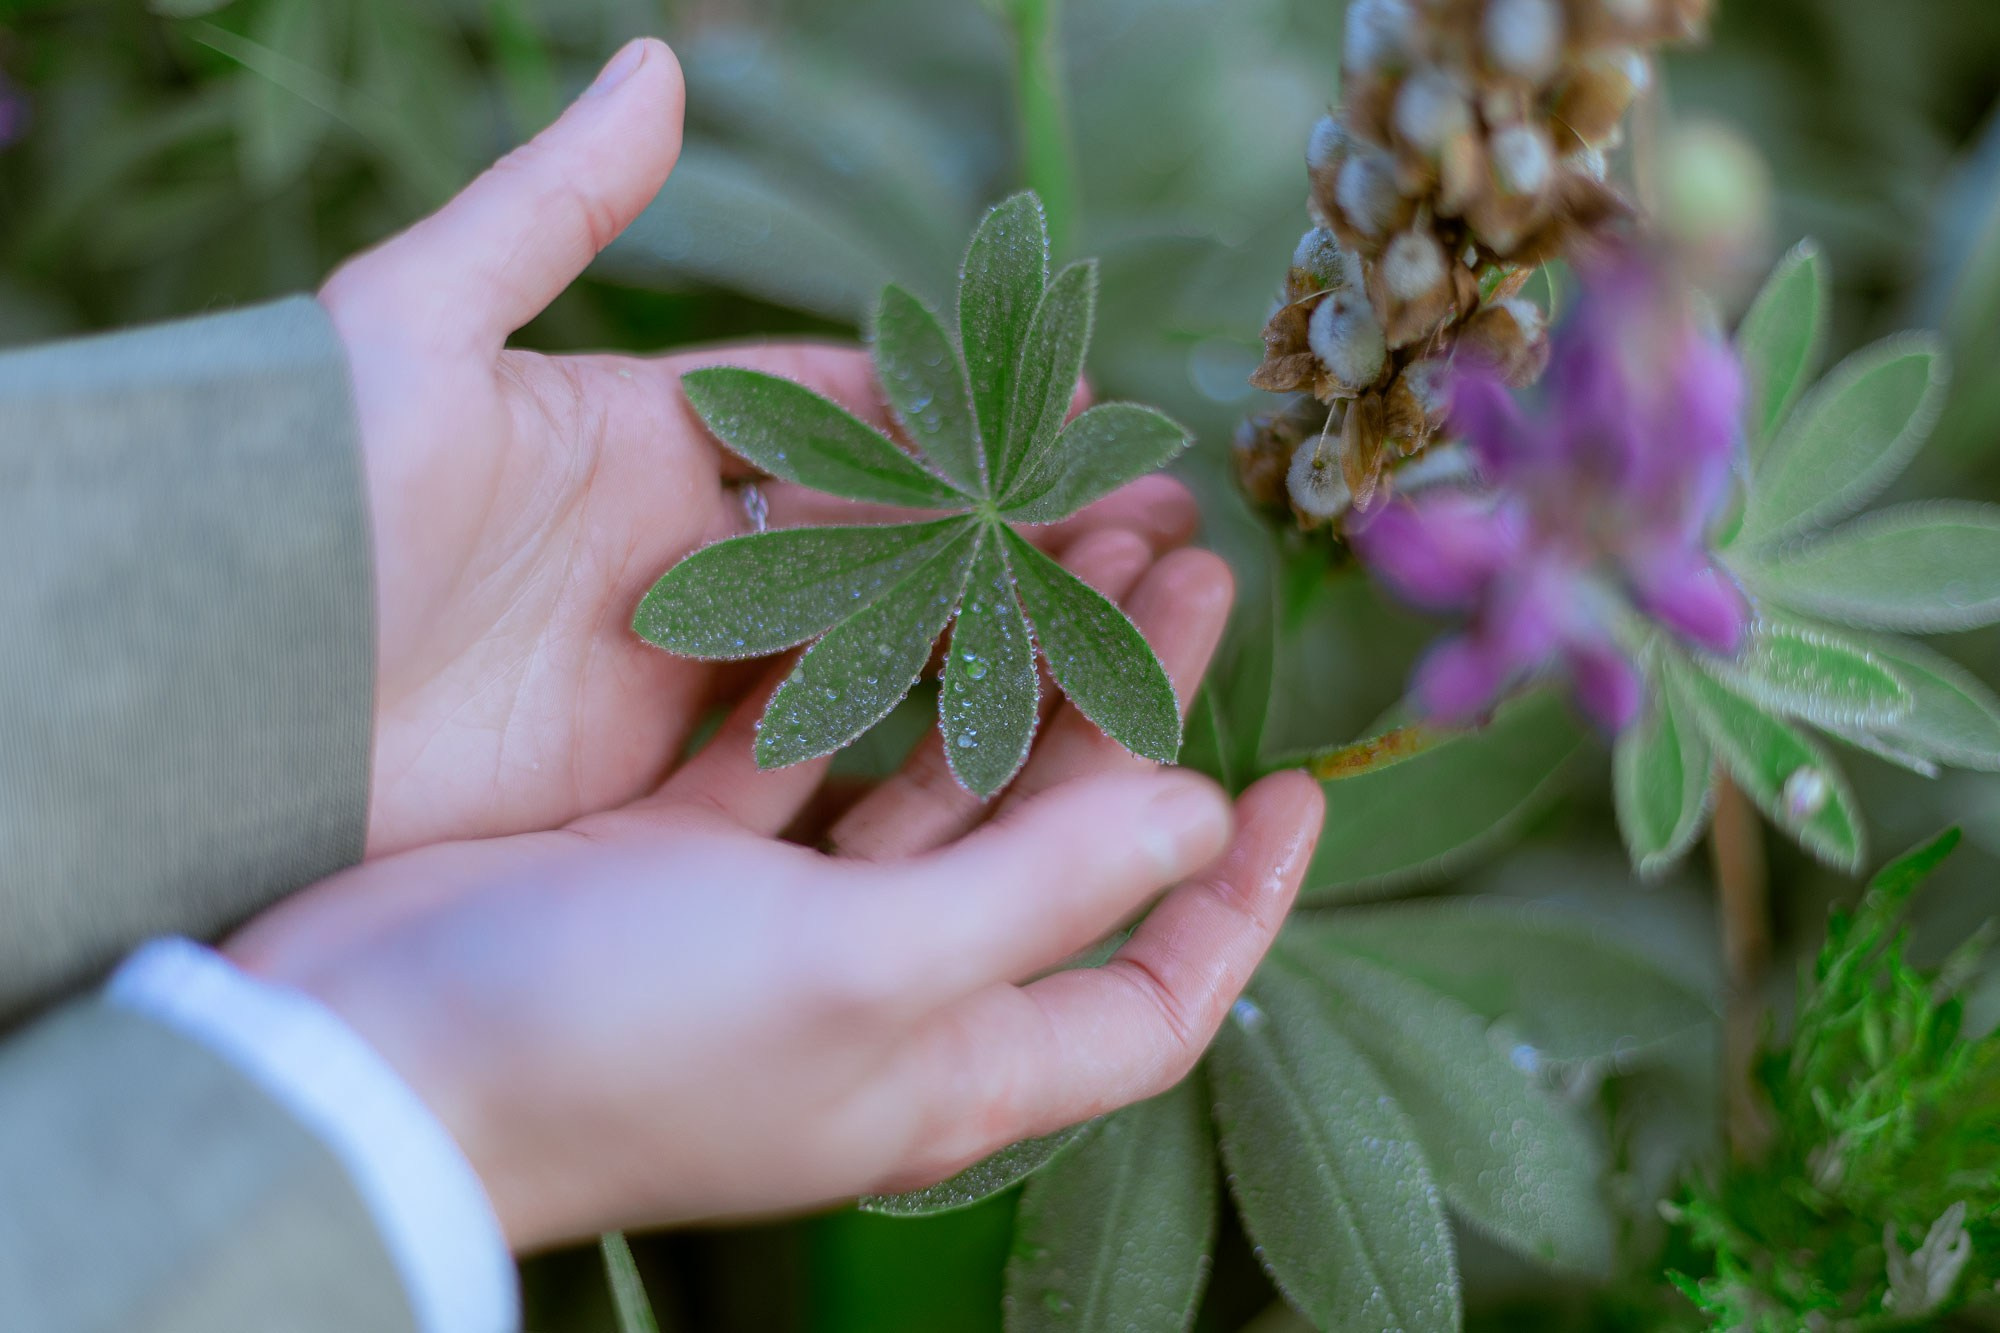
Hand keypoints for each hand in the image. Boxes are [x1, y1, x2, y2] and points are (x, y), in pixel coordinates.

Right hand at [227, 538, 1324, 1251]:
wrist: (362, 1060)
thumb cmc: (624, 1041)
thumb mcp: (862, 972)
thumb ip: (1038, 890)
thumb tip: (1186, 814)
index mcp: (950, 1062)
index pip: (1153, 1000)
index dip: (1239, 901)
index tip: (1292, 782)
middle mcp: (880, 994)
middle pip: (1049, 841)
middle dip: (1124, 707)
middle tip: (1185, 563)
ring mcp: (775, 919)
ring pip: (929, 772)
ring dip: (1002, 658)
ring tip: (1073, 527)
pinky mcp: (677, 852)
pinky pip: (799, 741)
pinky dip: (851, 660)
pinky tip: (899, 562)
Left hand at [323, 38, 1196, 855]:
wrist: (219, 693)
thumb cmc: (309, 495)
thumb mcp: (414, 329)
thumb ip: (550, 212)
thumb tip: (660, 64)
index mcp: (635, 433)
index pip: (830, 400)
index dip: (949, 394)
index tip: (1068, 394)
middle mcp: (675, 550)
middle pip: (881, 526)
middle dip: (1014, 519)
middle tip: (1147, 520)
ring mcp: (675, 668)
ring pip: (872, 635)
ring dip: (997, 622)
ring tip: (1132, 614)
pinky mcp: (658, 776)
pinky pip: (814, 744)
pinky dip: (914, 727)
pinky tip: (1021, 721)